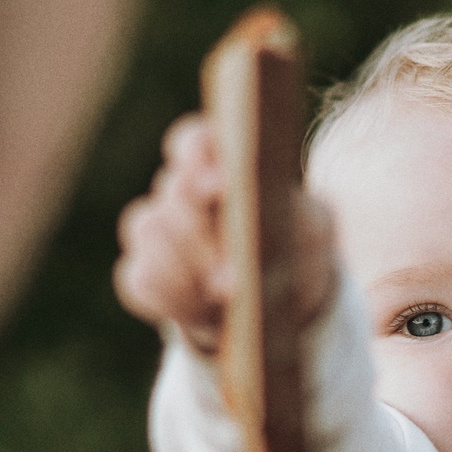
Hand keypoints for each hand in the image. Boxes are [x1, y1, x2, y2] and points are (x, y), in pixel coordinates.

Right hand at [114, 112, 334, 352]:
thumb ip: (296, 226)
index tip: (220, 183)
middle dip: (201, 227)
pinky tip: (199, 309)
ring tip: (225, 290)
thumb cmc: (296, 251)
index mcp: (221, 163)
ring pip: (149, 229)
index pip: (193, 142)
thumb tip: (252, 248)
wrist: (279, 301)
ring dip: (186, 264)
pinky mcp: (143, 271)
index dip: (197, 154)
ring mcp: (157, 228)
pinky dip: (169, 296)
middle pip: (173, 189)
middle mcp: (182, 189)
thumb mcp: (314, 234)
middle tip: (230, 263)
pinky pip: (138, 277)